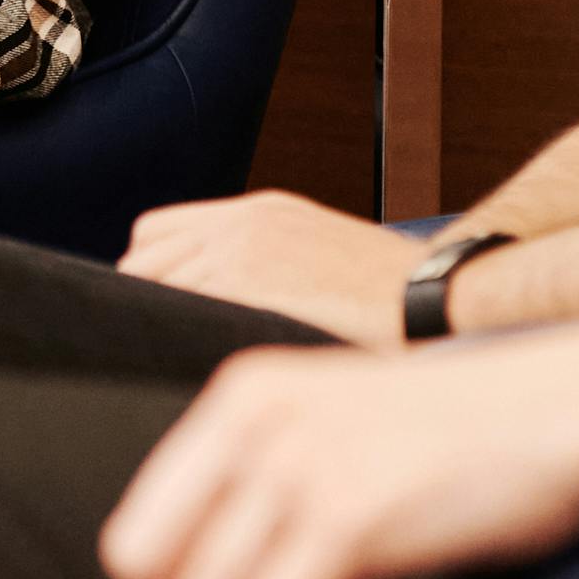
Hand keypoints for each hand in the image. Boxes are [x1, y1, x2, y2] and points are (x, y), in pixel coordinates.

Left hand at [99, 338, 578, 578]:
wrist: (562, 411)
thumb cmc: (467, 429)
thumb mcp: (339, 415)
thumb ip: (271, 464)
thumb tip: (209, 562)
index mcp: (244, 397)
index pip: (138, 521)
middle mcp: (256, 426)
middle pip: (153, 572)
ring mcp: (300, 470)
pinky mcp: (349, 521)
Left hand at [120, 188, 421, 342]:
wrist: (438, 295)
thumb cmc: (395, 297)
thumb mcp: (320, 256)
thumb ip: (267, 267)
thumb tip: (223, 305)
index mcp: (259, 212)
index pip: (154, 232)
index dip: (150, 275)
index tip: (163, 314)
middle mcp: (240, 223)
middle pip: (139, 261)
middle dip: (145, 304)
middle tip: (170, 349)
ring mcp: (239, 253)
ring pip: (149, 288)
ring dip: (157, 327)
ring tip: (184, 364)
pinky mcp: (245, 288)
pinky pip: (173, 310)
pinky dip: (175, 339)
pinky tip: (202, 367)